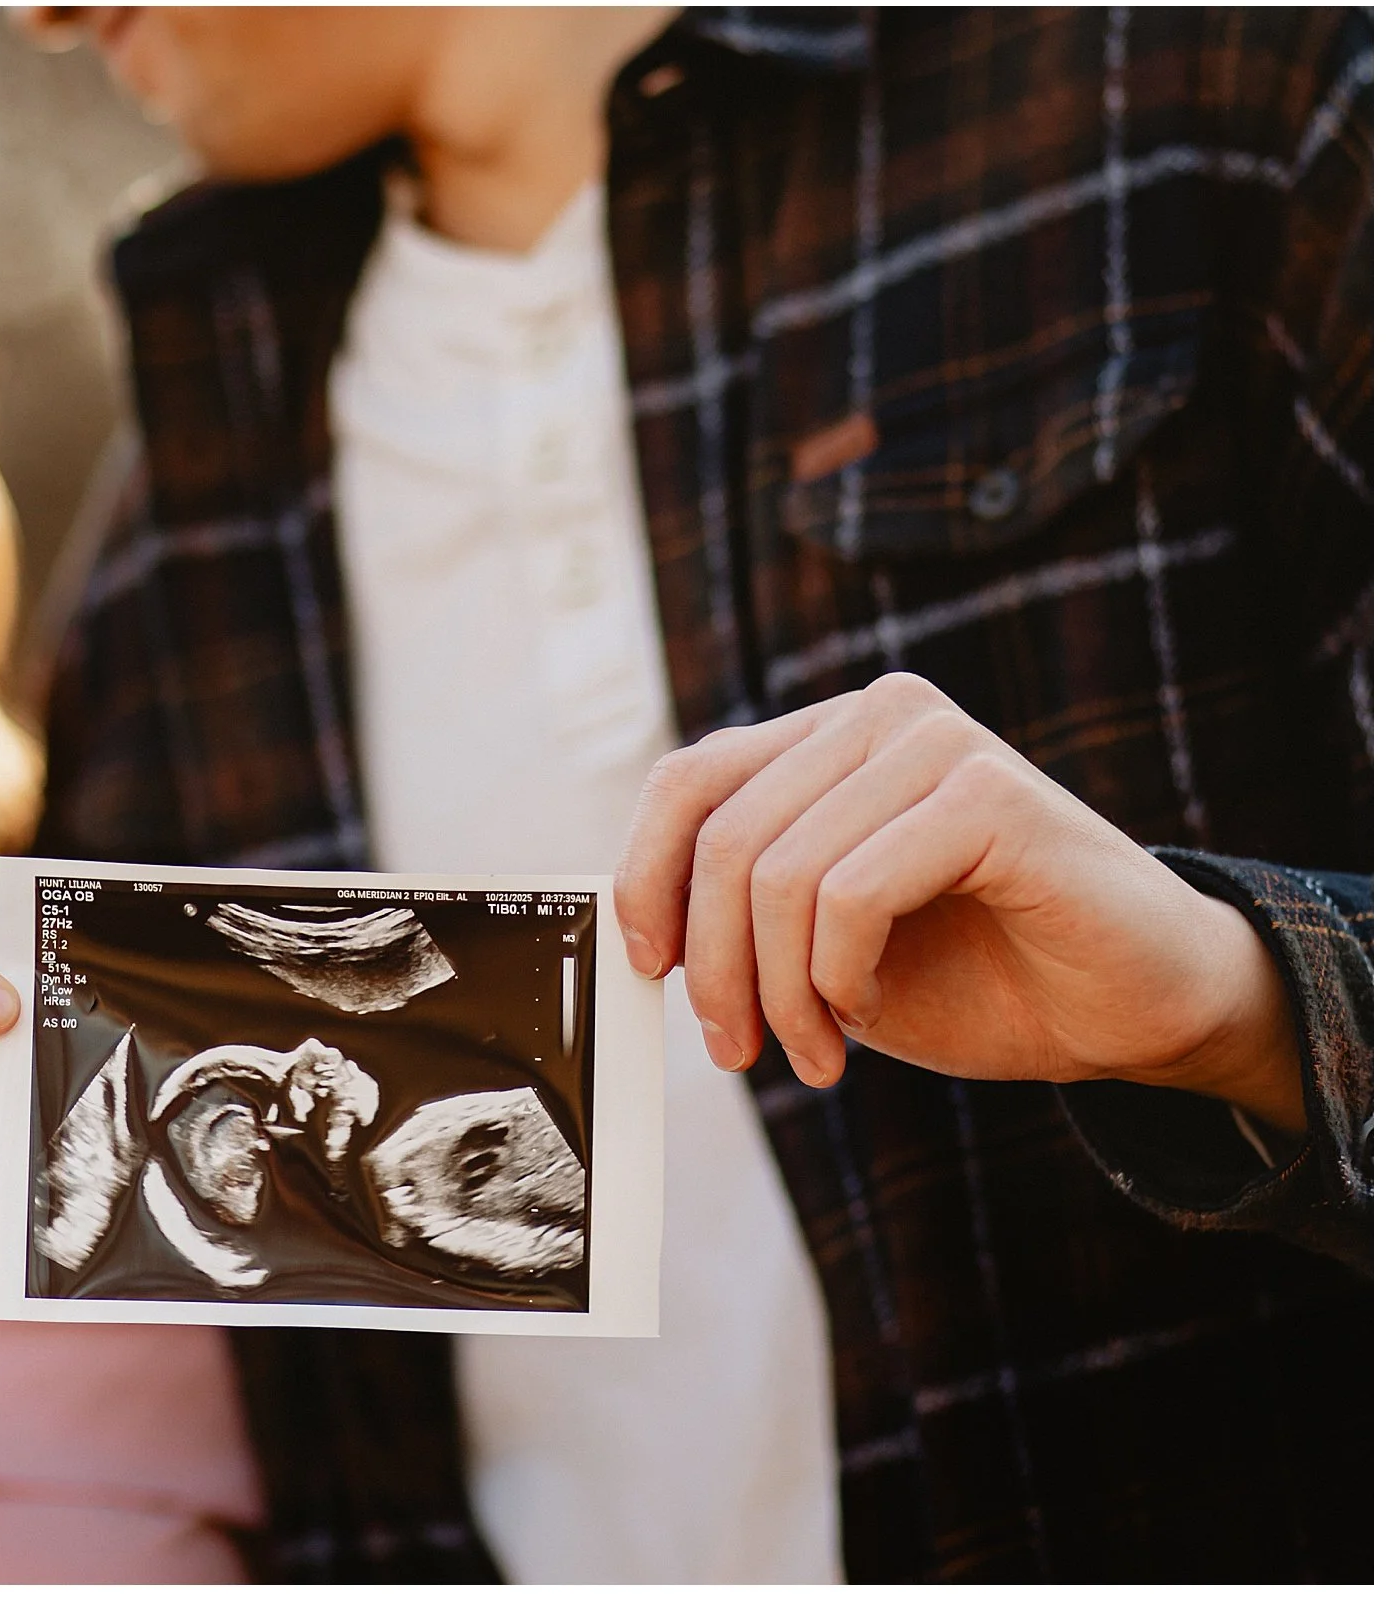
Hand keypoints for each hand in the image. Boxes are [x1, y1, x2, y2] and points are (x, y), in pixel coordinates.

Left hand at [614, 673, 1300, 1130]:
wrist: (1132, 1011)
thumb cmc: (980, 975)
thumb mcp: (822, 947)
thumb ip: (741, 914)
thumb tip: (638, 931)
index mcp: (829, 739)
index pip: (688, 781)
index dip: (645, 880)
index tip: (648, 969)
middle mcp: (878, 716)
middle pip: (724, 838)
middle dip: (715, 967)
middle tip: (737, 1050)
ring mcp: (935, 741)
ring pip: (780, 873)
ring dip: (779, 991)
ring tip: (814, 1052)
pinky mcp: (989, 794)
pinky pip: (852, 892)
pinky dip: (840, 976)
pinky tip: (865, 1012)